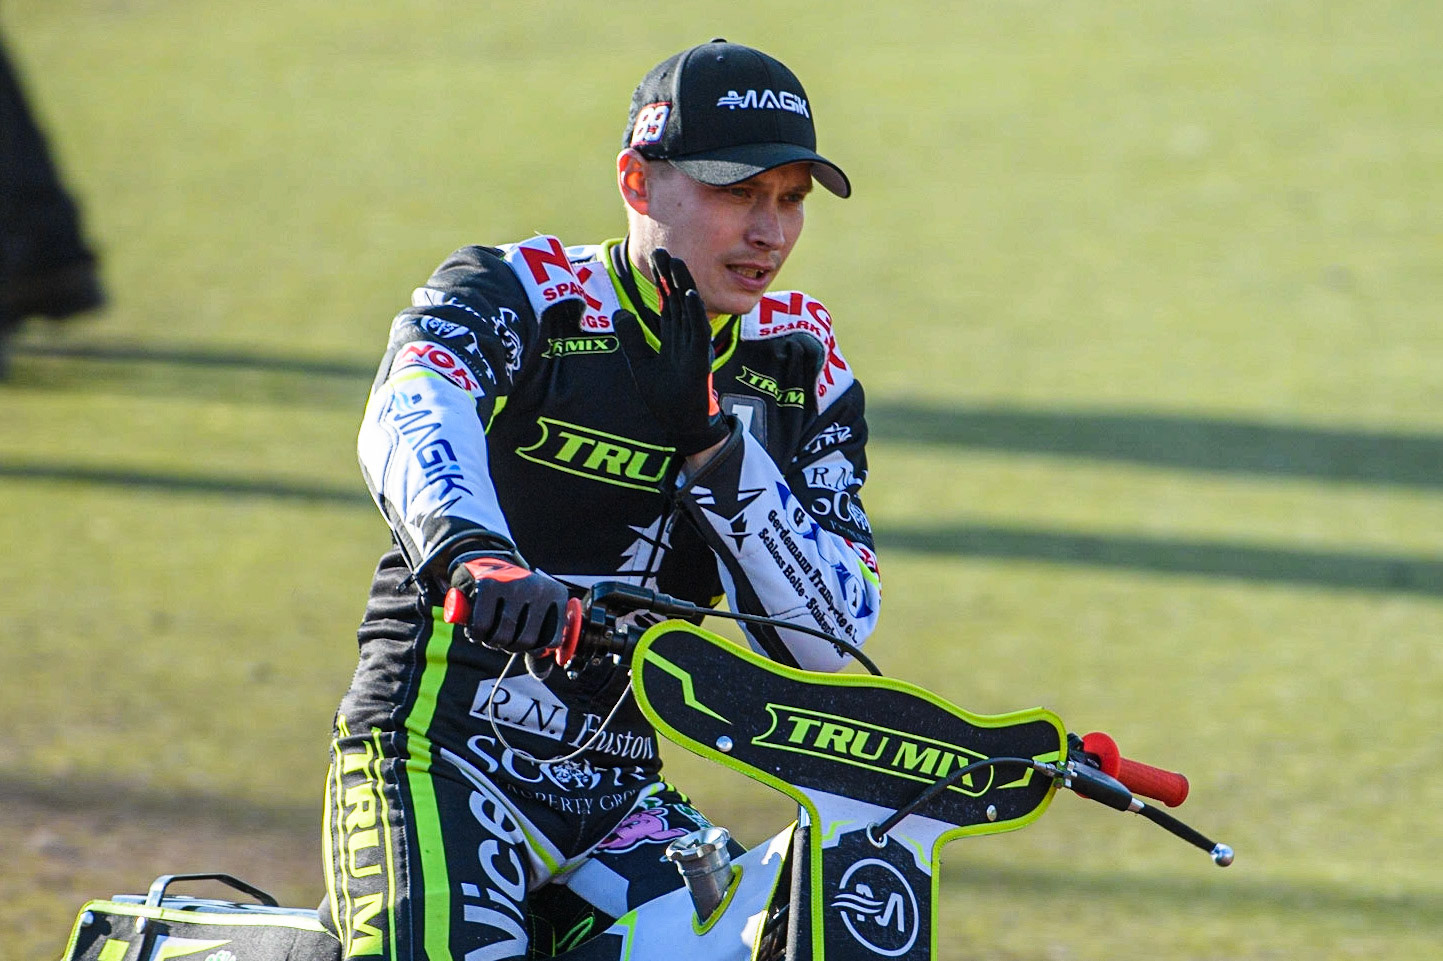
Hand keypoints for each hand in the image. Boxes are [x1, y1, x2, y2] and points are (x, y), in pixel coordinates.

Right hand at [447, 553, 569, 652]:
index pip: (551, 641)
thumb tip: (541, 674)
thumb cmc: (514, 598)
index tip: (524, 644)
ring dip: (492, 642)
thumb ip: (539, 644)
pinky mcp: (489, 585)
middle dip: (510, 646)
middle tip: (503, 638)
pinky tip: (477, 631)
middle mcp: (539, 588)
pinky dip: (476, 635)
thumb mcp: (533, 616)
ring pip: (503, 636)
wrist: (486, 563)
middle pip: (526, 641)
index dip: (535, 650)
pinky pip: (482, 626)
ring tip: (490, 633)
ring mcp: (515, 585)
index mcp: (557, 595)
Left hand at [613, 248, 729, 456]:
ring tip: (676, 263)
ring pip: (688, 310)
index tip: (656, 257)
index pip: (666, 302)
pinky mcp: (699, 359)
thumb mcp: (640, 363)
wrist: (681, 425)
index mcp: (673, 338)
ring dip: (683, 286)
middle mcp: (685, 338)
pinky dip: (693, 312)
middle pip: (677, 301)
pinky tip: (687, 294)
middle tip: (663, 251)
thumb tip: (620, 312)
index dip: (661, 280)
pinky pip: (697, 331)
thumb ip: (632, 338)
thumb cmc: (665, 398)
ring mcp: (693, 347)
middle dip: (671, 276)